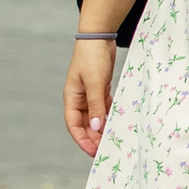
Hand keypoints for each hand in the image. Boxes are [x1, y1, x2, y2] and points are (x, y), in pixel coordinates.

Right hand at [65, 39, 114, 156]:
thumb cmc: (92, 57)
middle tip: (106, 149)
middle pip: (85, 125)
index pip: (74, 125)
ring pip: (95, 118)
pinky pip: (104, 109)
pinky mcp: (101, 90)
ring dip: (102, 129)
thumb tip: (96, 127)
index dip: (81, 140)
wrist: (100, 37)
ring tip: (113, 139)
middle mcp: (79, 99)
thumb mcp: (94, 82)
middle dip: (93, 138)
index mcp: (72, 98)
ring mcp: (90, 95)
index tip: (92, 152)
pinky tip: (117, 124)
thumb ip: (96, 105)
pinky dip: (109, 117)